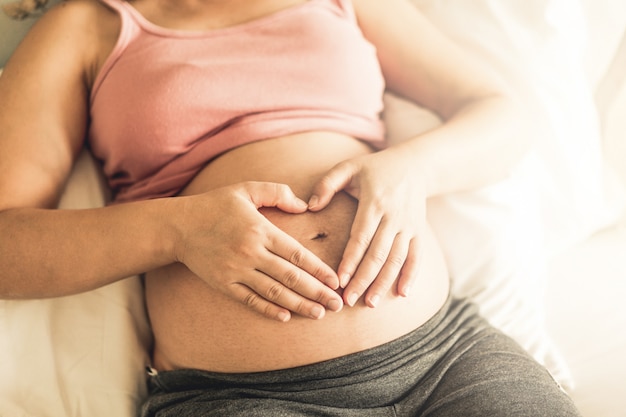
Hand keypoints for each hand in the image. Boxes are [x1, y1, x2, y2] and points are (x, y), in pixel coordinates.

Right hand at [174, 181, 342, 321]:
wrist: (178, 226)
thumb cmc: (216, 205)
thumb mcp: (246, 189)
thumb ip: (277, 193)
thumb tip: (304, 205)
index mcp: (260, 230)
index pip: (297, 254)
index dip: (319, 270)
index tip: (335, 281)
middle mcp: (251, 252)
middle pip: (290, 278)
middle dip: (317, 292)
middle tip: (337, 305)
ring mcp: (236, 270)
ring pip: (274, 292)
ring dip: (299, 304)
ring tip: (318, 314)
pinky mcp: (223, 284)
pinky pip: (250, 300)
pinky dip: (268, 310)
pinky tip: (286, 316)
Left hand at [308, 148, 425, 306]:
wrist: (416, 165)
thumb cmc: (375, 168)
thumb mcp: (349, 166)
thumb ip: (327, 184)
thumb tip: (310, 206)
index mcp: (375, 202)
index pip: (361, 236)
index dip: (350, 260)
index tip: (338, 280)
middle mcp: (394, 216)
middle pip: (378, 253)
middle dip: (363, 279)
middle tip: (348, 301)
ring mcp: (409, 225)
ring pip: (396, 259)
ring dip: (384, 283)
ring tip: (371, 303)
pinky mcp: (419, 231)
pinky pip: (416, 257)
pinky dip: (411, 276)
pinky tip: (402, 294)